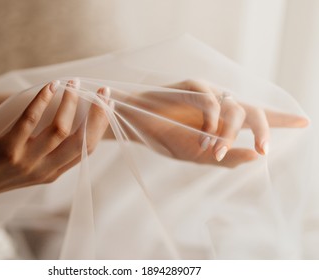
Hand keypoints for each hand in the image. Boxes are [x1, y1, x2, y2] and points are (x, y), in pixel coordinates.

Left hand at [0, 79, 111, 210]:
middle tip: (103, 91)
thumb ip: (48, 153)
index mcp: (53, 173)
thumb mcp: (29, 168)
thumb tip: (64, 125)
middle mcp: (44, 170)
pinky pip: (30, 120)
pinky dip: (42, 100)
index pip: (87, 149)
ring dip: (70, 102)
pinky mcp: (7, 150)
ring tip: (72, 83)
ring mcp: (27, 161)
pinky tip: (49, 86)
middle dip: (97, 114)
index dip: (101, 126)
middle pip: (82, 141)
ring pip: (60, 129)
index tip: (108, 106)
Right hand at [116, 80, 307, 167]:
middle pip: (255, 111)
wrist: (138, 125)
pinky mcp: (193, 87)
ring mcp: (208, 94)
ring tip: (215, 152)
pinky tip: (203, 138)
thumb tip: (257, 157)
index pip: (257, 117)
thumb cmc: (168, 138)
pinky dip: (210, 122)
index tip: (303, 123)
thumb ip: (228, 158)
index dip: (280, 119)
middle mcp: (221, 105)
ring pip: (234, 109)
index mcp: (224, 120)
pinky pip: (211, 102)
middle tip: (264, 149)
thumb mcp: (199, 156)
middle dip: (264, 129)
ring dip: (228, 134)